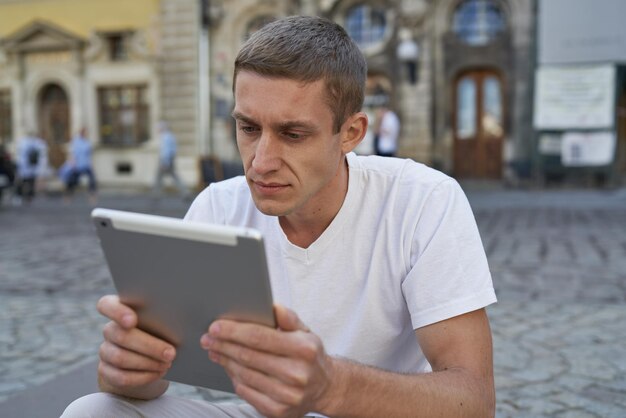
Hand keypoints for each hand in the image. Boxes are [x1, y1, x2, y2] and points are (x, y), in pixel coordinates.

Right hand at [96, 295, 174, 398]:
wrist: (153, 360)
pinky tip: (158, 373)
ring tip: (167, 364)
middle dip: (149, 346)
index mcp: (122, 309)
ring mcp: (106, 350)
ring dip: (147, 362)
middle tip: (171, 353)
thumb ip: (175, 317)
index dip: (117, 312)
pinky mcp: (107, 371)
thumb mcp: (170, 322)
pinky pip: (120, 376)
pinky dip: (142, 377)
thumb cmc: (165, 333)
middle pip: (121, 335)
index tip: (132, 321)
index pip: (106, 305)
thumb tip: (193, 329)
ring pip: (120, 357)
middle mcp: (111, 329)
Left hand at [201, 305, 334, 417]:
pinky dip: (234, 379)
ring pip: (244, 375)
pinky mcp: (278, 411)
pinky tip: (230, 368)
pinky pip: (247, 393)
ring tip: (215, 351)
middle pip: (248, 356)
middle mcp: (297, 373)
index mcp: (304, 349)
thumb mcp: (305, 332)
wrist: (325, 387)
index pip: (260, 337)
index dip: (234, 331)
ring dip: (225, 361)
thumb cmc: (309, 355)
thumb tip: (273, 307)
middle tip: (208, 338)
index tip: (216, 327)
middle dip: (223, 345)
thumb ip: (289, 318)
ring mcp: (288, 395)